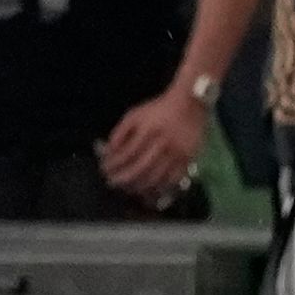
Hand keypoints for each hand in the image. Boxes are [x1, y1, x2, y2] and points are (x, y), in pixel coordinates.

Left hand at [96, 82, 211, 200]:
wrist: (190, 104)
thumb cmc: (158, 110)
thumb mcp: (134, 114)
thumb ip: (119, 132)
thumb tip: (108, 153)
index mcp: (147, 129)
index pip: (127, 153)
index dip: (114, 164)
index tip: (104, 169)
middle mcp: (162, 142)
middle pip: (140, 168)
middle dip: (123, 179)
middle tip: (113, 183)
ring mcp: (176, 152)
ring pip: (156, 176)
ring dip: (139, 186)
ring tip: (128, 189)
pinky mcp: (188, 159)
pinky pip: (172, 179)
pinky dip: (159, 188)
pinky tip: (149, 190)